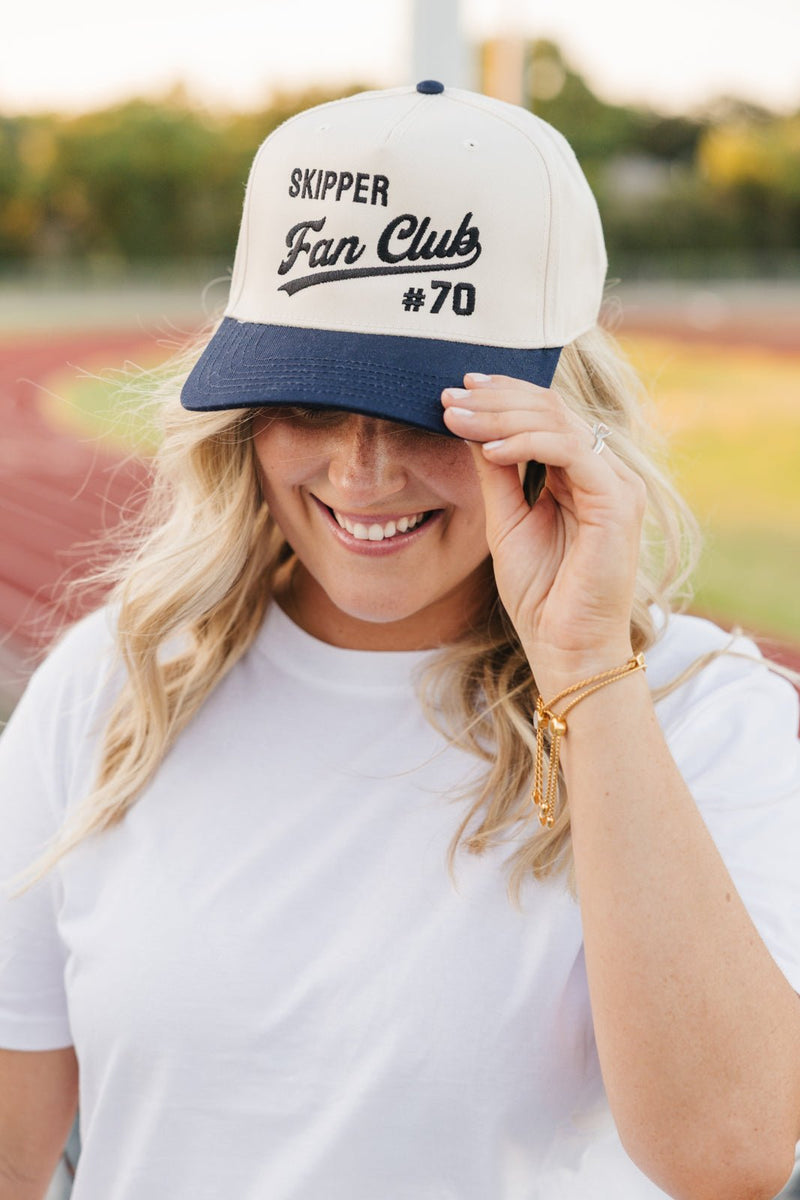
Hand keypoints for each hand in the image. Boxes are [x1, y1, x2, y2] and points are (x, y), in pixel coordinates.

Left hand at [442, 373, 646, 692]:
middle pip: (553, 409)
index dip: (503, 396)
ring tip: (457, 417)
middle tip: (449, 396)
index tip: (455, 391)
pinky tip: (489, 449)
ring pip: (560, 422)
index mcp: (584, 475)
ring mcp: (617, 484)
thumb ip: (496, 472)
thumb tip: (470, 425)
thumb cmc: (541, 594)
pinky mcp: (617, 502)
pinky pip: (571, 452)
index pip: (546, 415)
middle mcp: (606, 473)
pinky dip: (527, 444)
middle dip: (496, 399)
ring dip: (502, 415)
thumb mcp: (506, 520)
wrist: (566, 647)